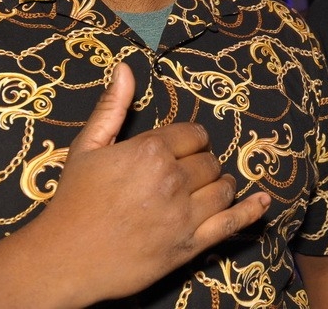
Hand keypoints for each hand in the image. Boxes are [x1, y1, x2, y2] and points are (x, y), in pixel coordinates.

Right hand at [23, 62, 270, 303]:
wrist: (63, 259)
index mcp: (150, 151)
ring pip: (223, 189)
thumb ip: (111, 107)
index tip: (179, 149)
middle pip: (209, 162)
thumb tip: (125, 67)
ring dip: (219, 185)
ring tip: (207, 188)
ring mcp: (184, 215)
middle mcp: (172, 180)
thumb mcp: (87, 147)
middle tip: (183, 174)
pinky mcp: (189, 246)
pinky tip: (264, 201)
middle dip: (201, 164)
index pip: (193, 135)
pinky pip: (231, 224)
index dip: (189, 141)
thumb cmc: (72, 201)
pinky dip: (251, 212)